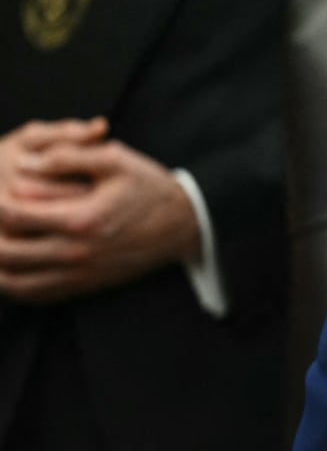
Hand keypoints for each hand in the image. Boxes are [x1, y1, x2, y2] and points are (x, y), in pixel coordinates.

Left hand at [0, 120, 199, 302]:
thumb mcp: (117, 159)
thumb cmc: (150, 188)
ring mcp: (79, 274)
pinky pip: (34, 294)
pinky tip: (9, 266)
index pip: (14, 214)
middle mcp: (76, 253)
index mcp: (81, 219)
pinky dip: (12, 283)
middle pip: (6, 251)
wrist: (183, 225)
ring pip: (13, 280)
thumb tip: (28, 162)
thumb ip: (70, 156)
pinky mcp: (83, 285)